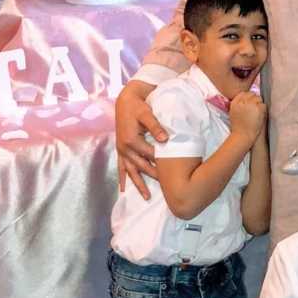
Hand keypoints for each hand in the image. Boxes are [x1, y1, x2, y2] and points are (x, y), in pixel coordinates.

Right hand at [115, 80, 166, 198]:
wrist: (126, 100)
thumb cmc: (138, 106)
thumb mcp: (146, 113)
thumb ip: (155, 127)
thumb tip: (165, 139)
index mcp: (132, 141)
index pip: (151, 156)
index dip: (163, 164)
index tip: (176, 174)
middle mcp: (125, 148)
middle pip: (142, 167)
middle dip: (154, 178)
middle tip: (168, 191)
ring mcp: (122, 151)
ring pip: (131, 171)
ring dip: (138, 184)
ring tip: (146, 198)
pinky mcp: (121, 150)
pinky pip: (121, 168)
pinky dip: (124, 178)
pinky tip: (124, 190)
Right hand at [229, 91, 266, 142]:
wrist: (242, 136)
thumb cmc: (238, 127)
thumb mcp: (233, 113)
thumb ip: (238, 105)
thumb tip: (246, 98)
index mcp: (234, 103)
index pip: (243, 93)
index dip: (248, 98)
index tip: (250, 104)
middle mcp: (242, 102)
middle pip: (251, 94)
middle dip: (254, 100)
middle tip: (255, 110)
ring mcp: (250, 104)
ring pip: (258, 98)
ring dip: (259, 105)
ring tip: (257, 114)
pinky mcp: (258, 108)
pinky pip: (263, 105)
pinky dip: (263, 110)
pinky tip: (260, 117)